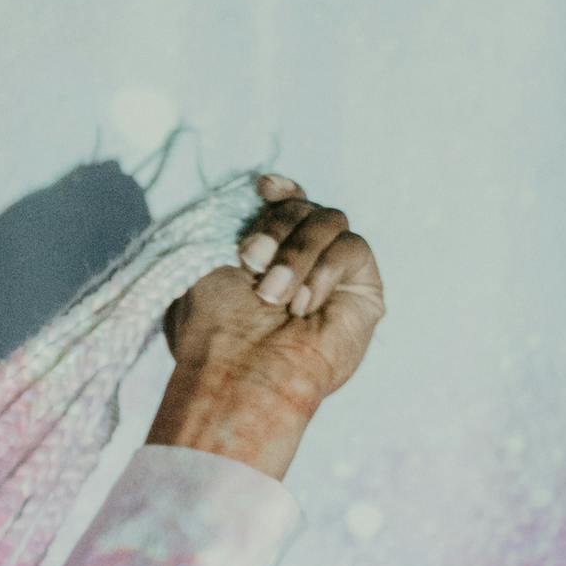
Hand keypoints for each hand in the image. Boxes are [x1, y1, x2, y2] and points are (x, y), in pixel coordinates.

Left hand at [148, 175, 384, 480]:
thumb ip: (227, 225)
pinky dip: (323, 270)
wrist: (238, 377)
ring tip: (271, 296)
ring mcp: (333, 276)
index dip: (280, 189)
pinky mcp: (364, 291)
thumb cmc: (211, 333)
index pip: (286, 201)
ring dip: (296, 252)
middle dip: (275, 225)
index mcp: (263, 255)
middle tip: (249, 262)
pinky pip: (352, 247)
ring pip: (330, 219)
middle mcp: (300, 262)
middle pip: (304, 204)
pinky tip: (302, 306)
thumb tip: (256, 190)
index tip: (262, 189)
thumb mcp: (202, 268)